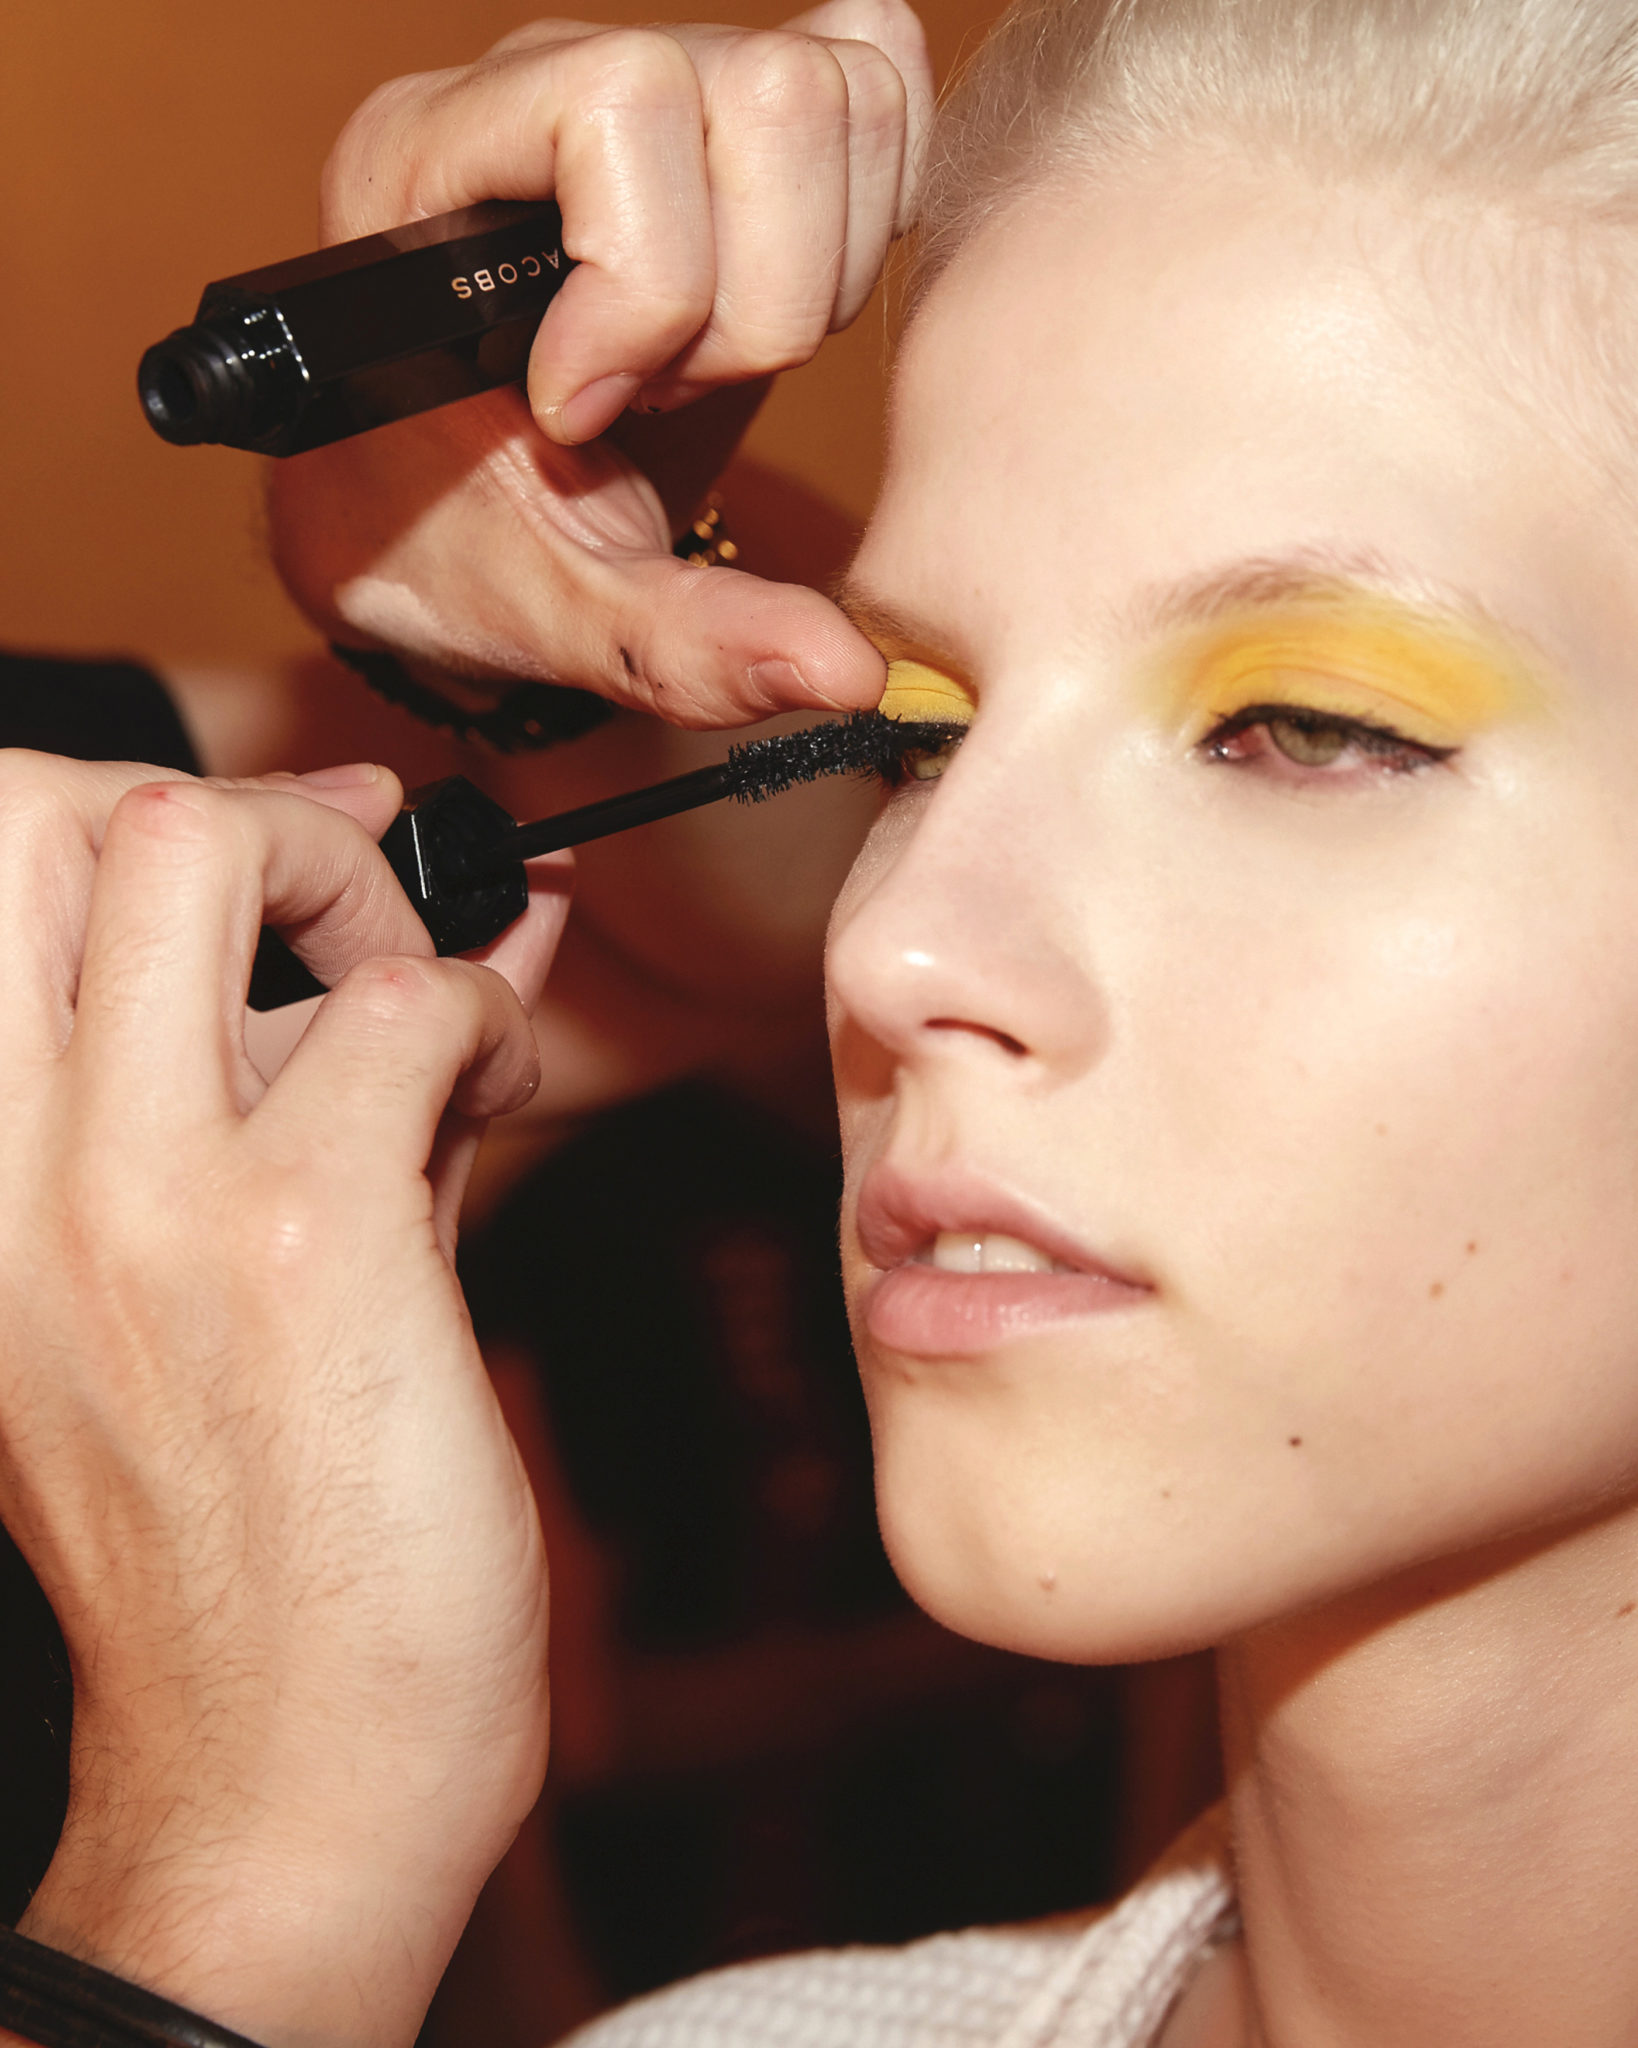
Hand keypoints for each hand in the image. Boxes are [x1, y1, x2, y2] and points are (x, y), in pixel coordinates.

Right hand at [0, 752, 568, 2047]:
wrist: (288, 1781)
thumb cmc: (252, 1549)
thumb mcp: (224, 1289)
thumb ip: (307, 1086)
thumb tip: (464, 915)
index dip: (124, 812)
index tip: (289, 846)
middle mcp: (16, 1178)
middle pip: (48, 821)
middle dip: (231, 814)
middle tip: (349, 916)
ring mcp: (146, 1204)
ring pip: (200, 856)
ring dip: (366, 900)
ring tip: (435, 1017)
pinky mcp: (308, 1246)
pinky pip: (406, 1011)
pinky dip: (481, 1017)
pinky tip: (504, 1091)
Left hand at [268, 1, 933, 726]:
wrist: (435, 517)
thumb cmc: (444, 543)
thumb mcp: (545, 612)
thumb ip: (680, 647)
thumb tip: (845, 673)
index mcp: (430, 165)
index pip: (620, 106)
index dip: (647, 281)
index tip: (585, 411)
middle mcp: (540, 82)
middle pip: (769, 95)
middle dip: (750, 300)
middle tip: (662, 393)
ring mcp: (651, 82)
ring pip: (845, 91)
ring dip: (808, 274)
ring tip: (704, 361)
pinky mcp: (737, 110)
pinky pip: (880, 88)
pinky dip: (867, 223)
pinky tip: (766, 308)